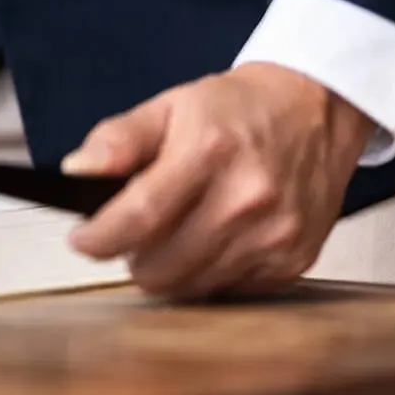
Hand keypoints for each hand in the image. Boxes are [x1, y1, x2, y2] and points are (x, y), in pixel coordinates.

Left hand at [63, 63, 375, 299]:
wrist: (318, 110)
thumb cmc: (236, 108)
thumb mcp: (168, 105)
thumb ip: (118, 139)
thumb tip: (76, 172)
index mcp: (207, 153)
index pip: (140, 216)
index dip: (100, 238)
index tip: (81, 241)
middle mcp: (247, 199)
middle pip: (162, 266)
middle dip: (132, 256)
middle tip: (132, 232)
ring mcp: (275, 235)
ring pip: (193, 286)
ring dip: (169, 269)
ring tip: (169, 236)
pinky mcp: (295, 260)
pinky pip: (230, 290)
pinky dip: (208, 274)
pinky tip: (209, 242)